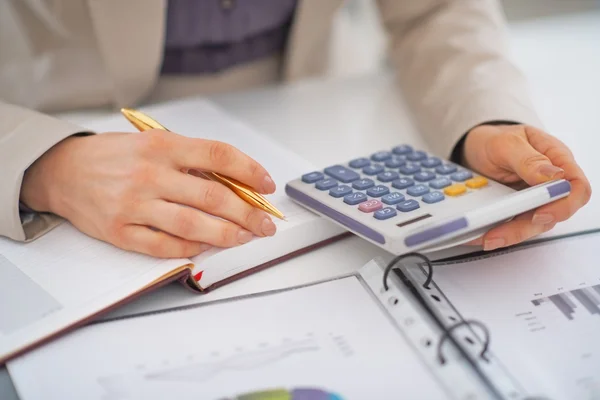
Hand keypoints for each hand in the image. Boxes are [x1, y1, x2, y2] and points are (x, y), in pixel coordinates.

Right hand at [20, 130, 277, 257]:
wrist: (63, 171)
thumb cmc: (115, 156)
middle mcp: (149, 174)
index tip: (267, 185)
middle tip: (266, 223)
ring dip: (227, 234)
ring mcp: (133, 205)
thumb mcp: (153, 143)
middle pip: (212, 196)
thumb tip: (235, 184)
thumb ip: (191, 160)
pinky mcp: (120, 232)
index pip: (218, 155)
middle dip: (248, 212)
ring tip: (246, 237)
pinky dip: (192, 249)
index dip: (250, 171)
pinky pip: (165, 246)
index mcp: (161, 146)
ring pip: (192, 225)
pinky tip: (208, 246)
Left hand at [461, 124, 590, 250]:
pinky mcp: (518, 209)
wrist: (474, 147)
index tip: (539, 214)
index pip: (576, 186)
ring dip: (510, 234)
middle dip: (527, 227)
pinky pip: (514, 224)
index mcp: (556, 158)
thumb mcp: (506, 143)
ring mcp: (535, 198)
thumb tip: (554, 176)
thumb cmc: (494, 139)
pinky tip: (481, 235)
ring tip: (487, 238)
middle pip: (553, 212)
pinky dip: (498, 231)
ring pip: (533, 224)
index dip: (564, 205)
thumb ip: (528, 159)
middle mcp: (550, 182)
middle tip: (500, 233)